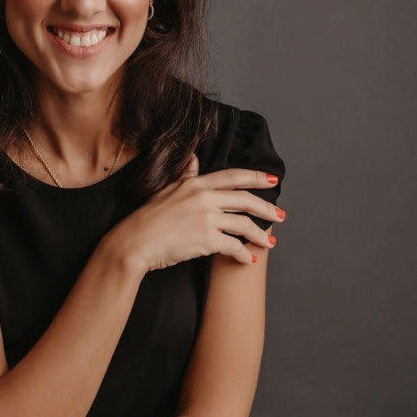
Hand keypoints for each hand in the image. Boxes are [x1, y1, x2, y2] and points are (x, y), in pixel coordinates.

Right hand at [114, 154, 283, 271]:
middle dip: (267, 208)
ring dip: (260, 235)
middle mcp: (204, 198)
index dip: (255, 177)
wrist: (135, 242)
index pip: (233, 177)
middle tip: (280, 215)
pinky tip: (249, 260)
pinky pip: (234, 247)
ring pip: (244, 225)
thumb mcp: (166, 189)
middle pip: (245, 200)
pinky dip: (244, 255)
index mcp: (196, 185)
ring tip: (269, 242)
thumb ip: (186, 174)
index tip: (273, 179)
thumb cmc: (147, 217)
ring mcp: (206, 219)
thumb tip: (193, 156)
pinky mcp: (206, 240)